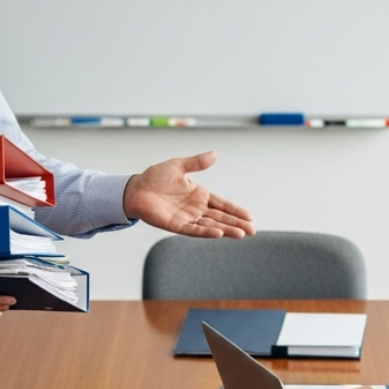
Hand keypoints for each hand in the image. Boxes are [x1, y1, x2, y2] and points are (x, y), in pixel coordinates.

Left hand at [122, 151, 254, 237]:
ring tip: (241, 234)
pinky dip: (206, 232)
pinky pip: (194, 230)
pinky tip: (219, 233)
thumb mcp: (179, 166)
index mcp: (199, 194)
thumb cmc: (155, 177)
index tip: (250, 217)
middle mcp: (195, 208)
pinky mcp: (176, 225)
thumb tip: (215, 154)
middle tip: (253, 230)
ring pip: (211, 225)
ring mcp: (187, 217)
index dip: (235, 210)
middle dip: (237, 223)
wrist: (135, 189)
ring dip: (226, 229)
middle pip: (221, 217)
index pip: (222, 204)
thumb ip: (197, 163)